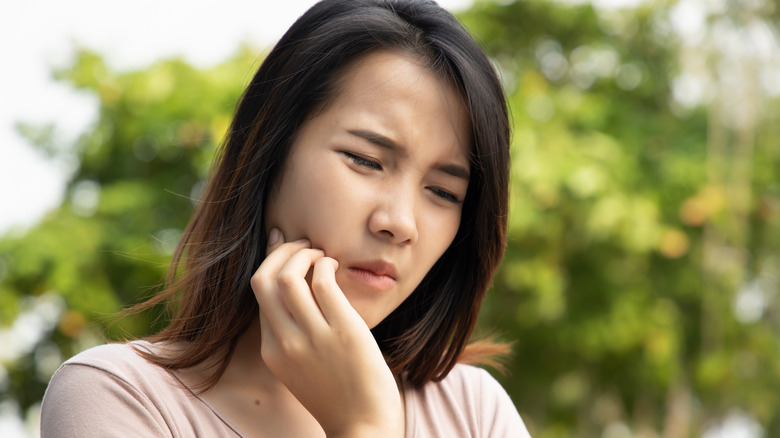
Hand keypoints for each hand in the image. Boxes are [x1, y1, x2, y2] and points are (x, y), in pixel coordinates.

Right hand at [250, 228, 403, 437]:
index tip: (284, 250)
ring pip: (289, 277)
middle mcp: (285, 343)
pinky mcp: (344, 332)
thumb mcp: (300, 367)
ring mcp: (313, 338)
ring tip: (320, 254)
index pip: (259, 293)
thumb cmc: (338, 392)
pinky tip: (334, 267)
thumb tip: (291, 294)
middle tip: (302, 246)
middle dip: (281, 251)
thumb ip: (291, 336)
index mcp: (272, 352)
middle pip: (264, 279)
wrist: (363, 424)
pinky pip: (323, 283)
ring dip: (304, 254)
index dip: (270, 263)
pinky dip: (325, 265)